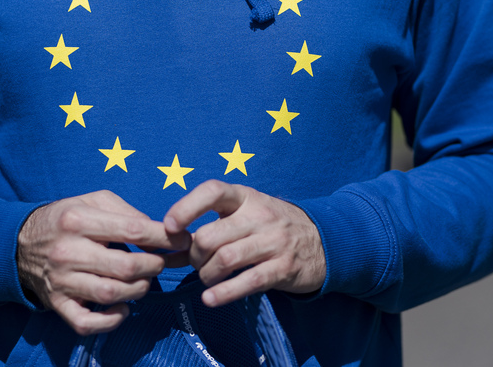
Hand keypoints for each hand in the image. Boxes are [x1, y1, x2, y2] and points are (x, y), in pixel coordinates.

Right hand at [17, 190, 190, 334]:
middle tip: (162, 262)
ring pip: (112, 294)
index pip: (132, 230)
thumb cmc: (66, 218)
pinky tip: (123, 308)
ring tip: (145, 280)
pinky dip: (111, 321)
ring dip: (139, 290)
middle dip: (154, 266)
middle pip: (126, 267)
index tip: (183, 241)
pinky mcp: (57, 303)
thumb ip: (126, 211)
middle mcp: (68, 251)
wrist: (19, 243)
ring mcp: (61, 281)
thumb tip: (160, 230)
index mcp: (78, 220)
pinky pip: (87, 322)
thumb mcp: (93, 200)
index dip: (164, 238)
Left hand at [164, 180, 325, 307]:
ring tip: (207, 278)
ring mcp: (273, 242)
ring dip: (206, 275)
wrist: (323, 241)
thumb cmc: (270, 226)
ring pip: (225, 259)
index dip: (186, 207)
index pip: (212, 192)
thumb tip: (169, 244)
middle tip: (195, 262)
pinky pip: (247, 282)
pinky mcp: (283, 268)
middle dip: (194, 255)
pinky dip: (224, 293)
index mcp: (245, 197)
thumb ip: (213, 223)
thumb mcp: (247, 211)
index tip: (169, 226)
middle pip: (211, 235)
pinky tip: (210, 299)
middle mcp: (259, 216)